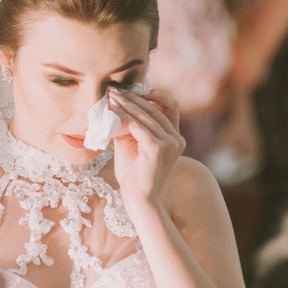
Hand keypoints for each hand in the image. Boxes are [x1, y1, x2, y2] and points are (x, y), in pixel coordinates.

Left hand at [109, 89, 184, 206]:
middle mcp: (176, 139)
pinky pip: (139, 127)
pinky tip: (113, 112)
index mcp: (174, 137)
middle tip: (114, 91)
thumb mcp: (132, 143)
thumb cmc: (133, 172)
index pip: (170, 106)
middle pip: (155, 108)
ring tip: (111, 98)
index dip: (154, 95)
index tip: (133, 91)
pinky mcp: (158, 149)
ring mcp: (170, 144)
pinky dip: (124, 117)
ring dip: (127, 105)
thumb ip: (130, 125)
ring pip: (147, 116)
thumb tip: (116, 105)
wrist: (137, 197)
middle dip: (133, 98)